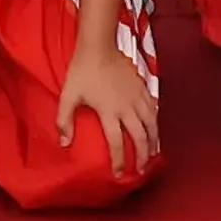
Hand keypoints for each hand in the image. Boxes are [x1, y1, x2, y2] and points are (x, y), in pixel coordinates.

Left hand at [53, 34, 159, 183]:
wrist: (99, 46)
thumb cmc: (82, 70)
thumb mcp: (68, 95)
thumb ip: (64, 120)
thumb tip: (64, 143)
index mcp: (109, 112)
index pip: (116, 142)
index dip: (118, 161)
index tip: (119, 174)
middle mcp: (127, 108)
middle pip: (140, 137)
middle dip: (142, 156)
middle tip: (141, 168)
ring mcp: (137, 97)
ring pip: (151, 123)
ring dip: (153, 141)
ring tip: (154, 153)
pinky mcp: (142, 86)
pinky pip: (154, 107)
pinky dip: (156, 120)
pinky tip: (155, 126)